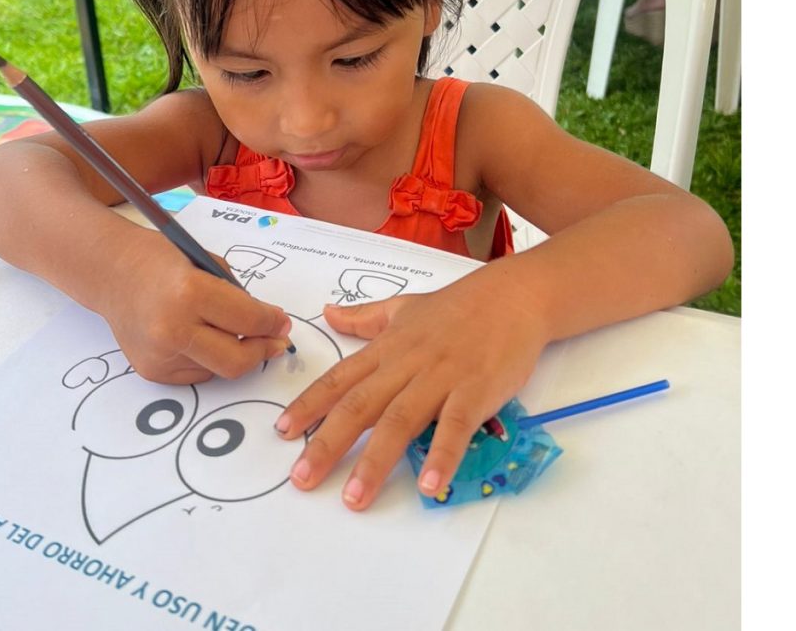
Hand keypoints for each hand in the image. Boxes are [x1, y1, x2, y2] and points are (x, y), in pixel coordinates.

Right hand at [101, 227, 292, 383]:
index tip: (282, 322)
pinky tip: (199, 337)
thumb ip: (235, 293)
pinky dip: (207, 359)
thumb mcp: (204, 261)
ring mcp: (160, 355)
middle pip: (237, 360)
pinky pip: (197, 374)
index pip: (248, 320)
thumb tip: (266, 323)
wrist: (110, 272)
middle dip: (262, 351)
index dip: (273, 323)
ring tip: (229, 332)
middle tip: (273, 340)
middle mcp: (172, 329)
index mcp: (189, 292)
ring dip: (234, 354)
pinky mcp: (152, 371)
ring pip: (219, 370)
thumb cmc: (159, 259)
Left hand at [273, 284, 546, 509]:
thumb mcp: (403, 307)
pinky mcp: (475, 391)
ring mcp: (440, 378)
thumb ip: (363, 317)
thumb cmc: (458, 306)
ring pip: (400, 421)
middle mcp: (406, 365)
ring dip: (375, 461)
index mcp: (387, 348)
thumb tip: (327, 313)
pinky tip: (429, 486)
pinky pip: (455, 427)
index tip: (282, 432)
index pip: (340, 379)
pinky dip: (441, 455)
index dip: (309, 405)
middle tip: (301, 479)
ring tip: (354, 497)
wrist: (513, 297)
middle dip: (327, 444)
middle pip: (360, 406)